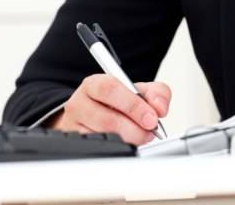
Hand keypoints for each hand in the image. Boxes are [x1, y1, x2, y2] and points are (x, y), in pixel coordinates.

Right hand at [48, 74, 170, 145]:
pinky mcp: (77, 144)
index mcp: (94, 84)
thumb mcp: (137, 91)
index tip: (152, 118)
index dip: (133, 105)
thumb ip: (156, 93)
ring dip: (128, 140)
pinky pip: (99, 150)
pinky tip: (125, 143)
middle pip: (106, 119)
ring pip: (103, 138)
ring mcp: (75, 127)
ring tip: (139, 136)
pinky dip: (117, 149)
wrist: (95, 114)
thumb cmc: (116, 103)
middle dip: (134, 128)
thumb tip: (160, 108)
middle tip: (149, 132)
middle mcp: (79, 104)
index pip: (109, 89)